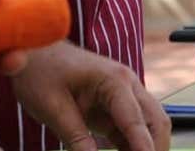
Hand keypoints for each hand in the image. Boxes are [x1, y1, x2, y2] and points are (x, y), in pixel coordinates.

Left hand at [12, 42, 169, 150]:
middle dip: (156, 148)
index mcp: (114, 81)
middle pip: (156, 121)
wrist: (37, 53)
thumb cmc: (41, 74)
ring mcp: (127, 94)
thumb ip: (75, 137)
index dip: (144, 148)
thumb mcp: (52, 108)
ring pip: (151, 124)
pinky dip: (135, 145)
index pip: (137, 121)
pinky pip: (135, 128)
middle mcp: (129, 85)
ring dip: (150, 147)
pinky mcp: (118, 105)